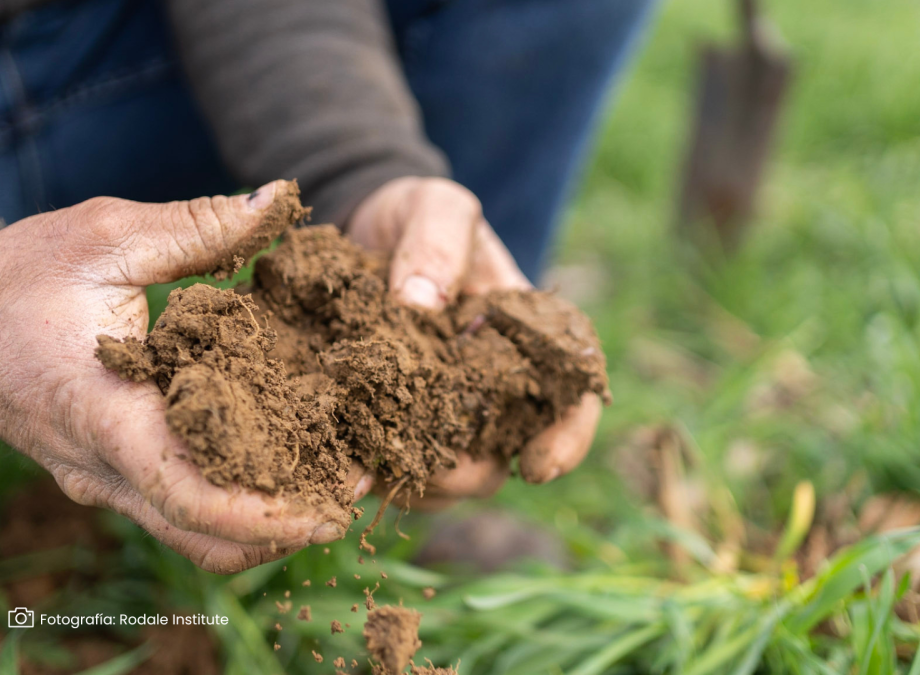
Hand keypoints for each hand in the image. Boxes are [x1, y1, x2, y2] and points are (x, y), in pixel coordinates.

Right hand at [0, 182, 371, 573]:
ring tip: (332, 483)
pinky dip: (236, 503)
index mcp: (104, 414)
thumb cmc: (18, 277)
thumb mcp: (105, 237)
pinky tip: (283, 465)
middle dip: (286, 524)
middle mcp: (103, 467)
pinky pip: (178, 510)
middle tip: (354, 489)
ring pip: (191, 534)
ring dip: (266, 522)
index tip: (330, 504)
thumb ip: (198, 226)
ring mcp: (102, 481)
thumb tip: (278, 201)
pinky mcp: (111, 476)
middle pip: (202, 534)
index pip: (185, 492)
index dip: (264, 512)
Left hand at [347, 177, 601, 508]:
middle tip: (436, 472)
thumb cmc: (415, 213)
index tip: (539, 467)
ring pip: (452, 473)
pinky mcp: (394, 418)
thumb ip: (438, 242)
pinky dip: (378, 471)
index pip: (573, 396)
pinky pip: (397, 464)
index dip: (568, 438)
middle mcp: (493, 382)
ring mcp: (445, 406)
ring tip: (379, 469)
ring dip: (424, 482)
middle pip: (507, 451)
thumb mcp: (435, 206)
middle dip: (476, 473)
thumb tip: (421, 304)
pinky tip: (346, 465)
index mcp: (526, 336)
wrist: (360, 225)